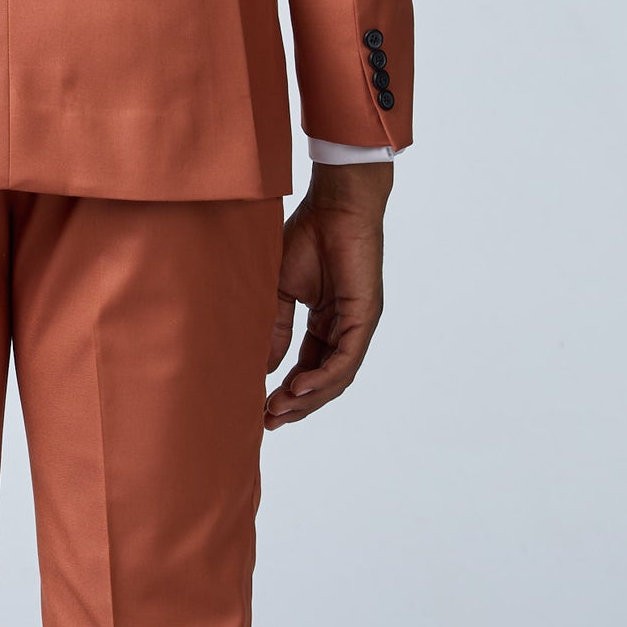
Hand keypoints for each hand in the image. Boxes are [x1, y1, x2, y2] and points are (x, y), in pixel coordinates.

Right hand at [265, 161, 391, 429]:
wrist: (334, 205)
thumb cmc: (308, 236)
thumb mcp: (280, 290)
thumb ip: (276, 328)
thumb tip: (265, 367)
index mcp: (326, 321)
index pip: (309, 366)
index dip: (287, 390)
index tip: (261, 408)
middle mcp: (345, 327)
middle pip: (324, 380)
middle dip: (297, 403)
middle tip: (269, 420)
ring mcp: (358, 324)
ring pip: (336, 377)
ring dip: (308, 397)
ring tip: (279, 408)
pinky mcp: (365, 317)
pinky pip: (346, 359)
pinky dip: (323, 377)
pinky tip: (298, 388)